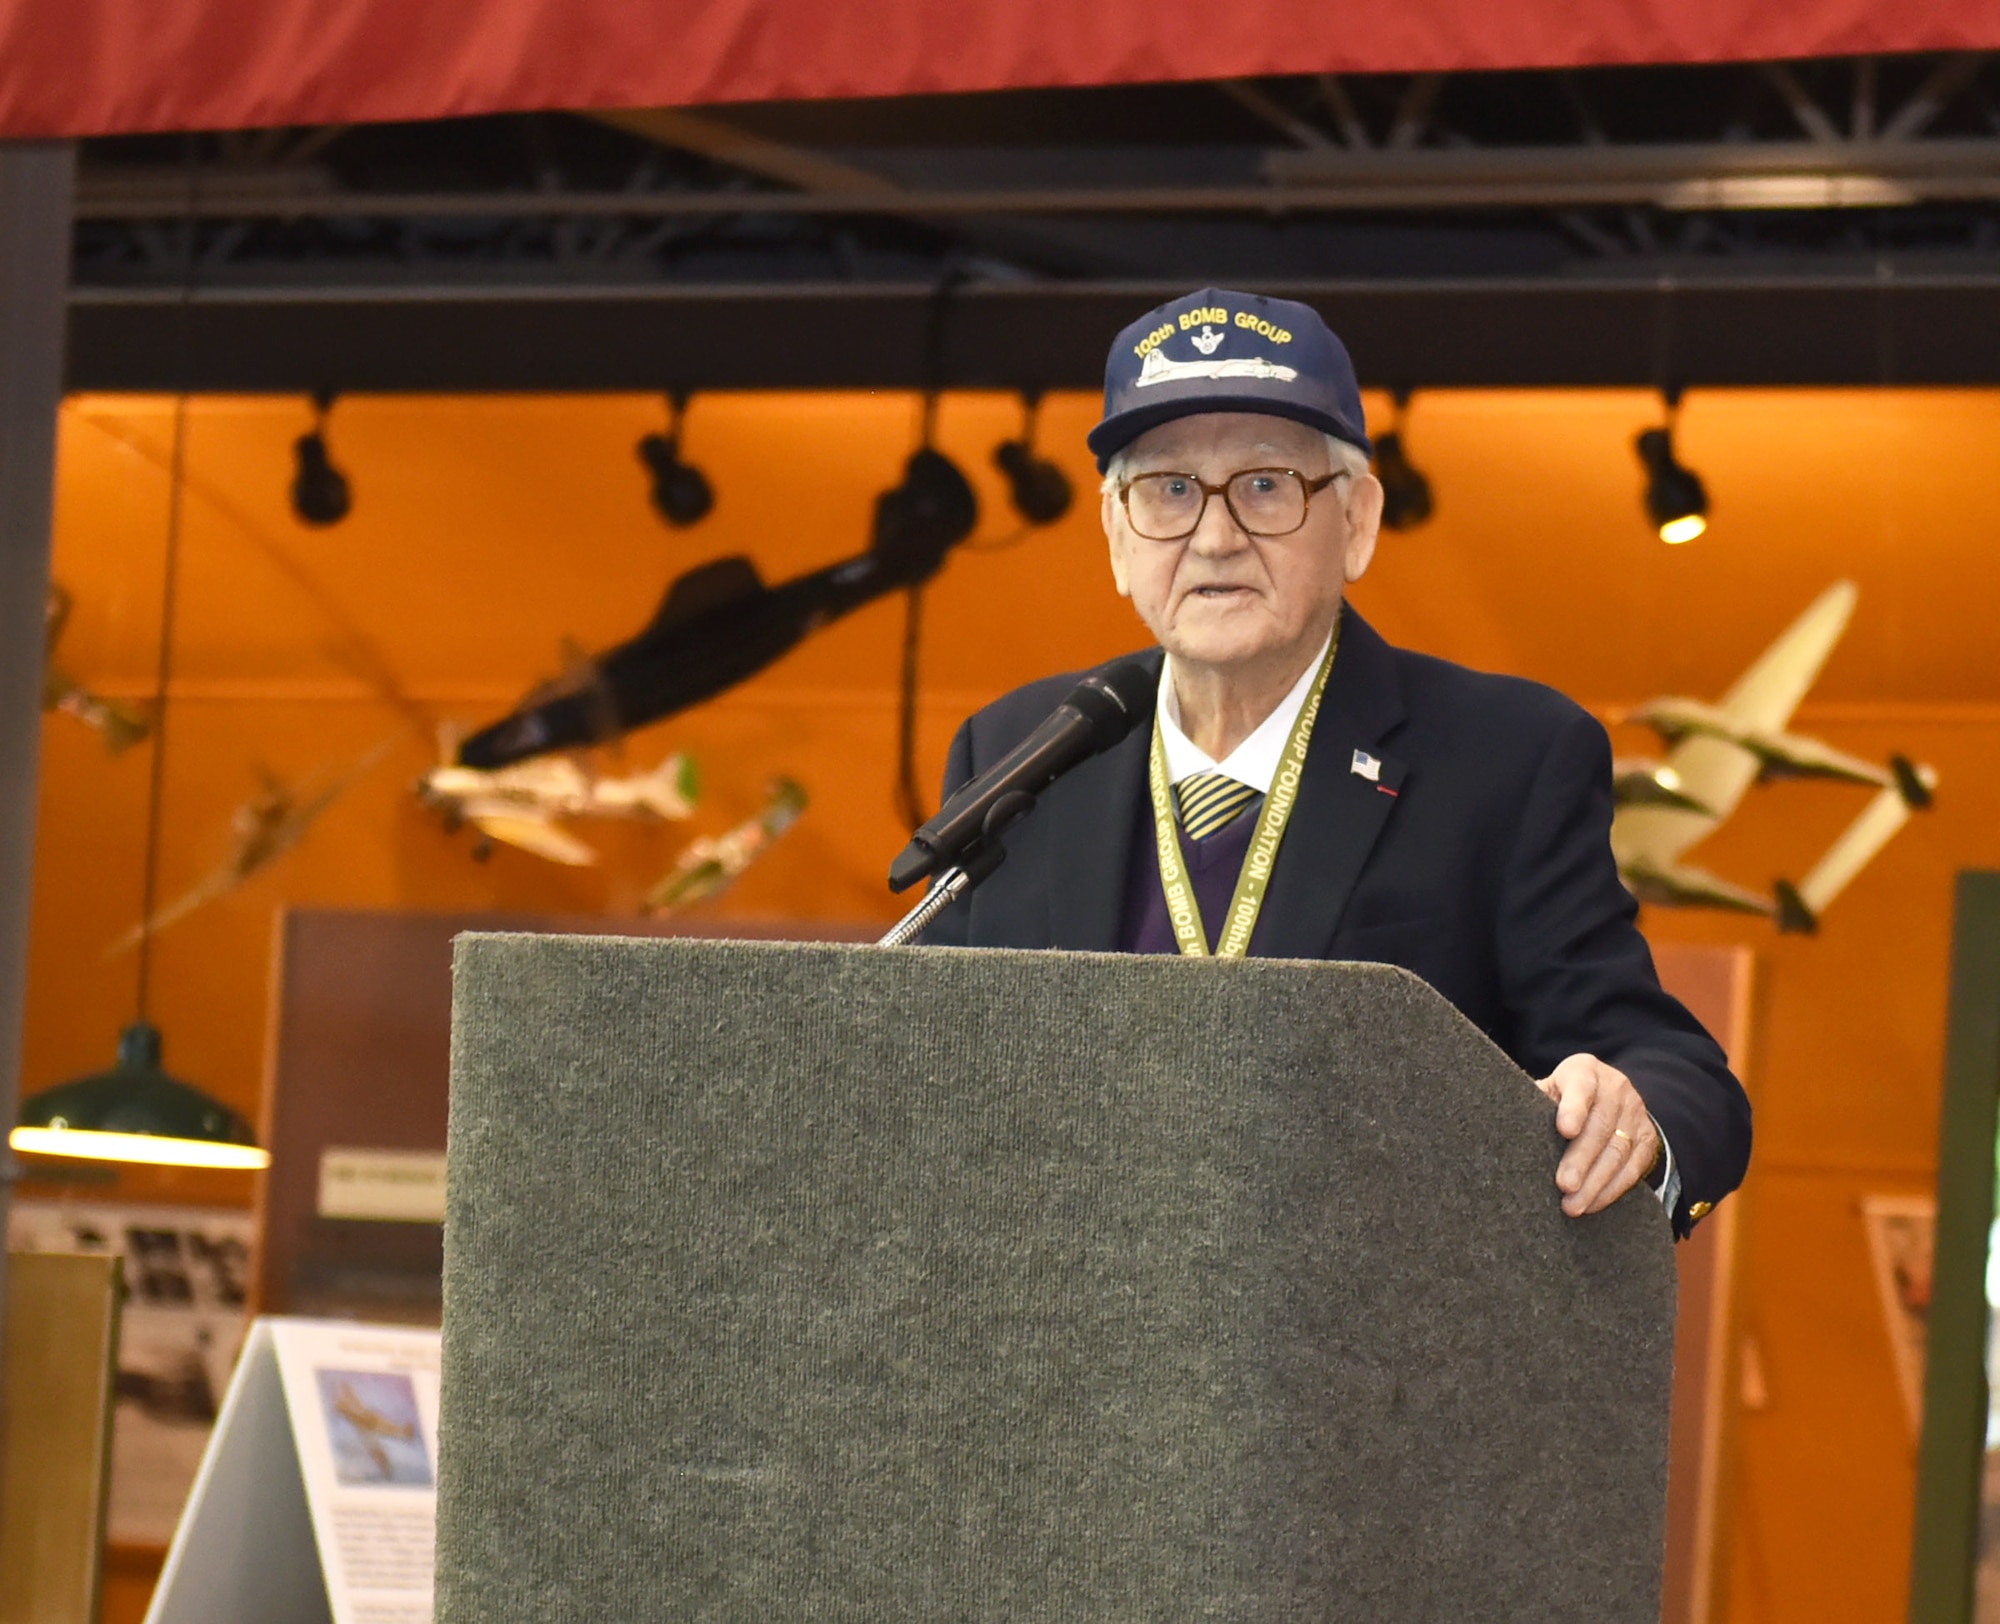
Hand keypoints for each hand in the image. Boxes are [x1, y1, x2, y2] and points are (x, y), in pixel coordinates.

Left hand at [1534, 1053, 1658, 1217]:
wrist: (1605, 1096)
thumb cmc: (1561, 1098)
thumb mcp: (1546, 1090)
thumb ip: (1532, 1104)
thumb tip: (1508, 1127)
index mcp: (1584, 1071)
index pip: (1581, 1086)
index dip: (1574, 1108)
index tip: (1564, 1130)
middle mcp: (1615, 1088)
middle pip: (1601, 1125)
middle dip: (1582, 1159)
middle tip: (1564, 1185)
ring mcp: (1635, 1113)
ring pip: (1619, 1151)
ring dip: (1595, 1182)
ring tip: (1574, 1204)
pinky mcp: (1648, 1139)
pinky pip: (1634, 1168)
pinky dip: (1612, 1190)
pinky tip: (1592, 1203)